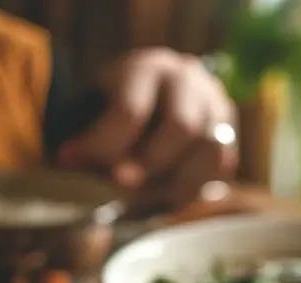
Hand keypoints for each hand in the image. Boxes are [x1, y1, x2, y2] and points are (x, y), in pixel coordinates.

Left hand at [58, 48, 237, 211]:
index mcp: (149, 68)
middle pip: (182, 128)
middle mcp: (190, 81)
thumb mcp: (101, 109)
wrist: (164, 99)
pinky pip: (220, 169)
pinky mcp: (230, 135)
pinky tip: (168, 193)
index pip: (132, 110)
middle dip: (150, 164)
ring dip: (177, 181)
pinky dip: (194, 187)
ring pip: (209, 152)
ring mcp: (217, 106)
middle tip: (122, 185)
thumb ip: (91, 137)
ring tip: (146, 195)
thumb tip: (70, 162)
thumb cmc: (125, 108)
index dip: (103, 143)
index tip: (72, 161)